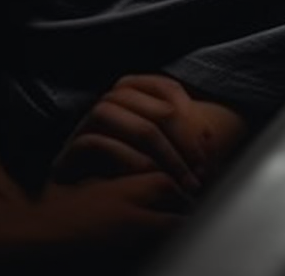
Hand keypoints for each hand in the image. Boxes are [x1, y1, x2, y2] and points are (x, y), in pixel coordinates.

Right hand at [49, 75, 245, 197]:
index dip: (194, 125)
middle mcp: (114, 97)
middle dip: (185, 147)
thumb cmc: (124, 167)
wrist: (77, 196)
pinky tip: (146, 178)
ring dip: (165, 157)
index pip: (172, 92)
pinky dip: (130, 162)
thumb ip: (183, 138)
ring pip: (139, 127)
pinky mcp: (74, 143)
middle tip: (197, 177)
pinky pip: (104, 144)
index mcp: (135, 87)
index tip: (206, 157)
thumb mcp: (159, 148)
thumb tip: (210, 137)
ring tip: (177, 182)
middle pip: (162, 112)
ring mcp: (92, 117)